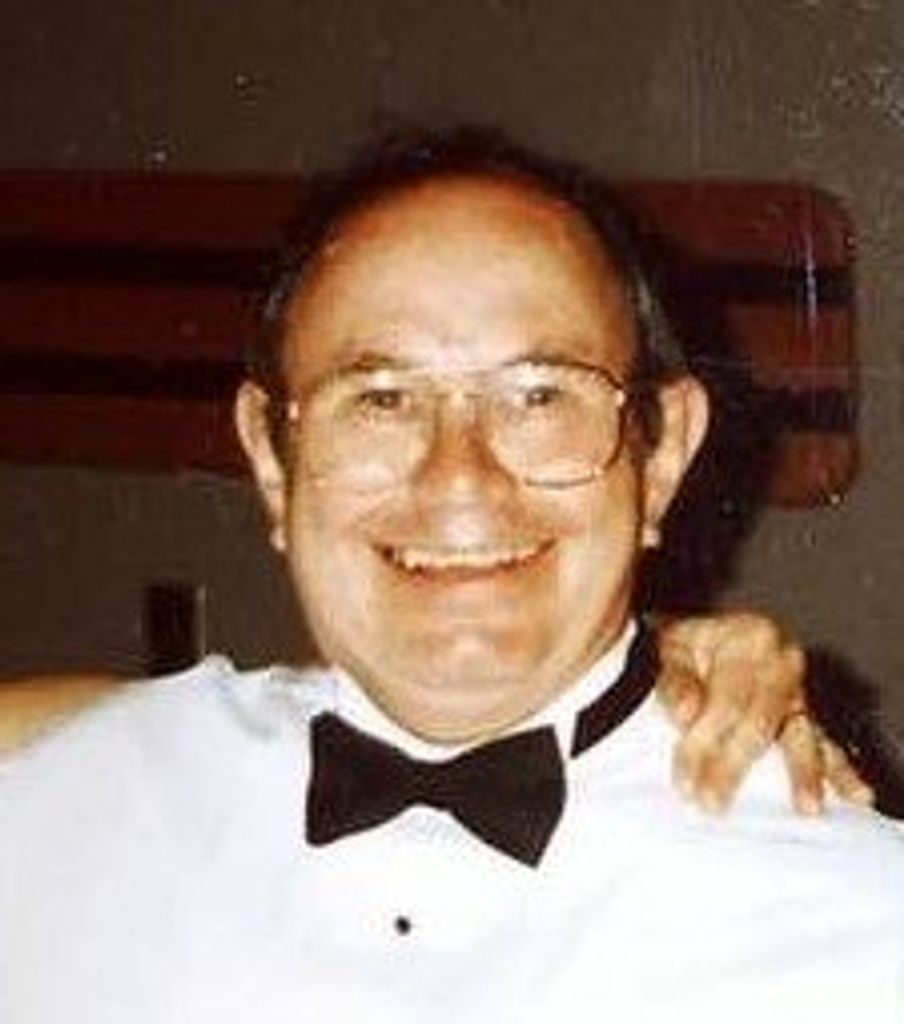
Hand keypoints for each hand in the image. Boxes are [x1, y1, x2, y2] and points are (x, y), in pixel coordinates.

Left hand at [655, 612, 873, 814]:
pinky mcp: (808, 718)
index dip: (705, 740)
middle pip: (763, 720)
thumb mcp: (669, 653)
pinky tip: (855, 795)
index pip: (728, 697)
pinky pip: (827, 745)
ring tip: (804, 805)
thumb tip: (686, 712)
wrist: (696, 642)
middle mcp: (783, 661)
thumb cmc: (682, 649)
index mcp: (750, 637)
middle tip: (712, 802)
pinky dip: (839, 771)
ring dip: (803, 772)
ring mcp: (799, 691)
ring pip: (803, 734)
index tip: (684, 779)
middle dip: (736, 765)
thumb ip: (674, 681)